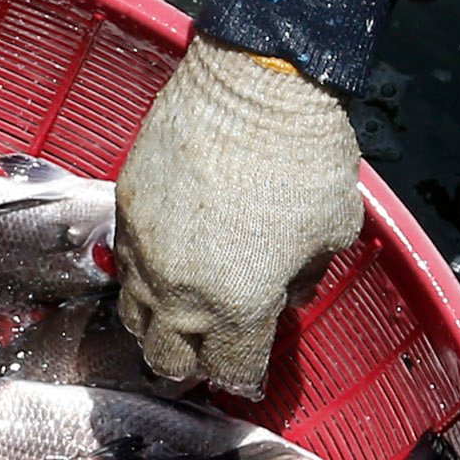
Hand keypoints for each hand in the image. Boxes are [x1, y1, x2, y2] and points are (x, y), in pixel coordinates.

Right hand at [111, 36, 367, 395]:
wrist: (252, 85)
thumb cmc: (305, 158)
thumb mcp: (334, 230)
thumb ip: (306, 276)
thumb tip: (289, 289)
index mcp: (238, 308)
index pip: (232, 370)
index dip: (246, 375)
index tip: (251, 369)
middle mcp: (180, 293)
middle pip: (168, 360)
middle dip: (193, 362)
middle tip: (213, 346)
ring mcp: (143, 253)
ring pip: (135, 319)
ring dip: (159, 325)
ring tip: (181, 312)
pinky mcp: (124, 211)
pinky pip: (125, 266)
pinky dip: (143, 278)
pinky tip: (164, 265)